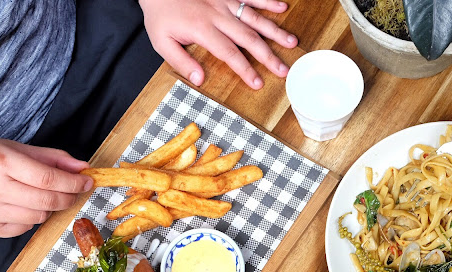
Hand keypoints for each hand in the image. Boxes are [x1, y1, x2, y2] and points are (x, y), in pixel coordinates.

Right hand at [0, 139, 92, 237]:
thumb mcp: (17, 149)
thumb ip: (53, 159)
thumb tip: (83, 168)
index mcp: (0, 162)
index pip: (48, 178)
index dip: (73, 182)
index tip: (87, 181)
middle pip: (48, 201)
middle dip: (68, 197)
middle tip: (73, 191)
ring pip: (40, 216)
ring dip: (48, 207)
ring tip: (38, 195)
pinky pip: (27, 227)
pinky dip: (32, 217)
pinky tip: (22, 205)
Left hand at [139, 0, 297, 89]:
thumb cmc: (160, 14)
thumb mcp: (162, 42)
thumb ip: (181, 61)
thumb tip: (199, 80)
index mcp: (203, 29)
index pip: (230, 54)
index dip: (245, 70)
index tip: (258, 83)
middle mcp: (218, 15)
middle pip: (248, 38)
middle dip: (268, 55)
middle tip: (283, 70)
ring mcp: (224, 1)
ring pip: (254, 17)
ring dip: (274, 30)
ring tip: (291, 42)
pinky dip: (267, 1)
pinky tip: (282, 7)